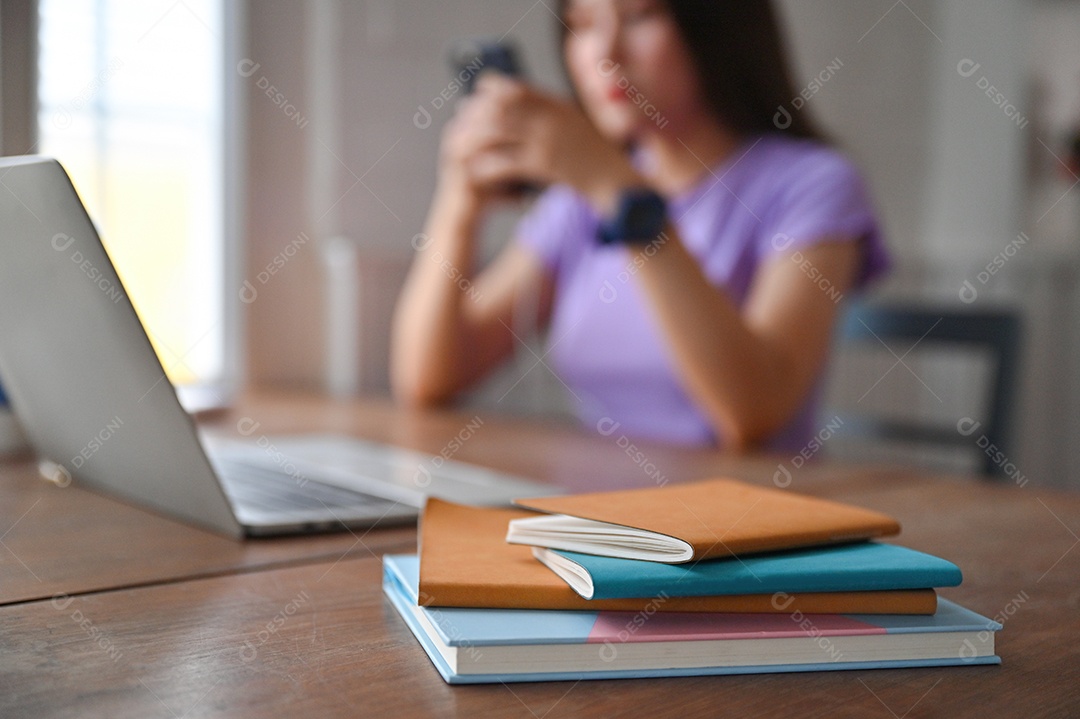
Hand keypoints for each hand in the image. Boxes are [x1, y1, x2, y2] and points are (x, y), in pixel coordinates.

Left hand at [439, 73, 643, 212]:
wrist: (617, 182)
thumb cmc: (598, 157)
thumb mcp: (579, 125)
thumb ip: (555, 114)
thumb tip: (528, 105)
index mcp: (559, 106)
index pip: (519, 89)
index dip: (495, 87)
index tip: (479, 91)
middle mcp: (552, 120)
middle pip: (503, 108)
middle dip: (478, 112)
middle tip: (462, 119)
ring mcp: (548, 142)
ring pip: (500, 133)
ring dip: (476, 139)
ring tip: (462, 147)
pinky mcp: (545, 166)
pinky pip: (507, 162)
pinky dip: (488, 165)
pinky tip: (477, 170)